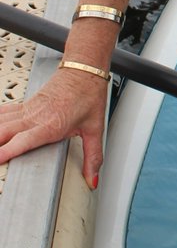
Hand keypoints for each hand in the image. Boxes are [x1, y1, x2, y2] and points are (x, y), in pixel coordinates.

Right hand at [0, 71, 107, 188]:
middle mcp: (35, 117)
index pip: (23, 141)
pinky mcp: (25, 104)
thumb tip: (92, 179)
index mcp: (51, 125)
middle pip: (4, 131)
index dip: (7, 151)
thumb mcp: (96, 128)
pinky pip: (4, 113)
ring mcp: (28, 110)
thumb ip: (93, 156)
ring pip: (1, 122)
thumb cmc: (89, 94)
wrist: (85, 68)